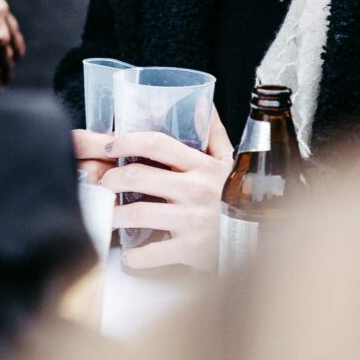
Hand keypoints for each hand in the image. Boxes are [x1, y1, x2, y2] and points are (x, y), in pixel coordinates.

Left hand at [74, 110, 231, 271]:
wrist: (255, 238)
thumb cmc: (233, 197)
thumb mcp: (228, 163)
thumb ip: (214, 134)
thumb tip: (201, 104)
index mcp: (203, 165)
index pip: (157, 143)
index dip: (128, 141)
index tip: (110, 145)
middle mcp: (196, 190)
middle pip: (139, 176)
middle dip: (112, 178)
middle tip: (104, 183)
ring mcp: (193, 220)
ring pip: (138, 213)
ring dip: (114, 215)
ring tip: (107, 215)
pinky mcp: (192, 249)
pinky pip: (152, 252)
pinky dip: (135, 256)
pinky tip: (131, 253)